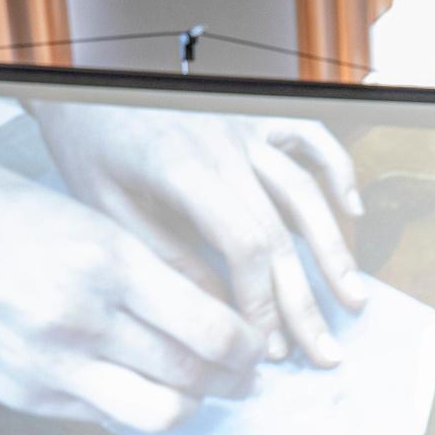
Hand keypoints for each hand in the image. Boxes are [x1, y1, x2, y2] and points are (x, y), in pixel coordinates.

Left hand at [33, 104, 365, 367]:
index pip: (245, 245)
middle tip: (324, 353)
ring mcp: (244, 128)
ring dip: (335, 251)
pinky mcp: (255, 117)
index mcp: (182, 167)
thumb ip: (164, 256)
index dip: (263, 302)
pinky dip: (338, 173)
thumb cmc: (87, 141)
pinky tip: (353, 213)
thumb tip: (216, 311)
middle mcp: (223, 145)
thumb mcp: (104, 206)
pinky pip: (311, 138)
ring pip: (306, 192)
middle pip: (281, 232)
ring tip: (352, 300)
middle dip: (304, 301)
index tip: (268, 348)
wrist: (81, 81)